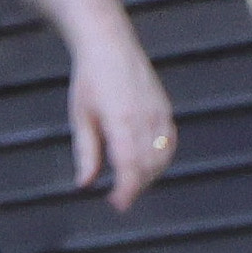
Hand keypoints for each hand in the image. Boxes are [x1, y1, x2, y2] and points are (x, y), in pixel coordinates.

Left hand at [71, 41, 175, 210]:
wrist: (110, 47)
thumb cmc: (90, 82)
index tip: (118, 205)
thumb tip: (84, 184)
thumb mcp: (81, 118)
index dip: (127, 190)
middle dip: (136, 186)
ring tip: (130, 184)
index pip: (131, 167)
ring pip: (163, 156)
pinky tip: (148, 166)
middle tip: (119, 198)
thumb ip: (86, 153)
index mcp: (122, 121)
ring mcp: (160, 112)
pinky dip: (162, 159)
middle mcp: (146, 118)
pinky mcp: (165, 109)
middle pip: (149, 166)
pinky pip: (170, 142)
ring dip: (149, 175)